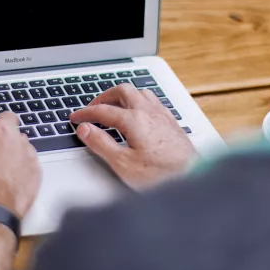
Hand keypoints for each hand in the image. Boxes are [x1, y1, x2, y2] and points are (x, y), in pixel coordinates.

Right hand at [70, 84, 196, 188]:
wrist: (194, 177)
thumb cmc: (161, 175)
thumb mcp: (123, 164)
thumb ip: (101, 144)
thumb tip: (85, 129)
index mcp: (134, 120)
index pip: (103, 110)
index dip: (86, 113)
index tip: (76, 118)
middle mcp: (149, 112)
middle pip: (122, 91)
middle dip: (104, 97)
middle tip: (92, 107)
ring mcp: (162, 115)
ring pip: (139, 92)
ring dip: (123, 96)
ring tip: (113, 106)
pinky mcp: (171, 122)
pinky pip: (152, 100)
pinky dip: (138, 101)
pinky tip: (139, 112)